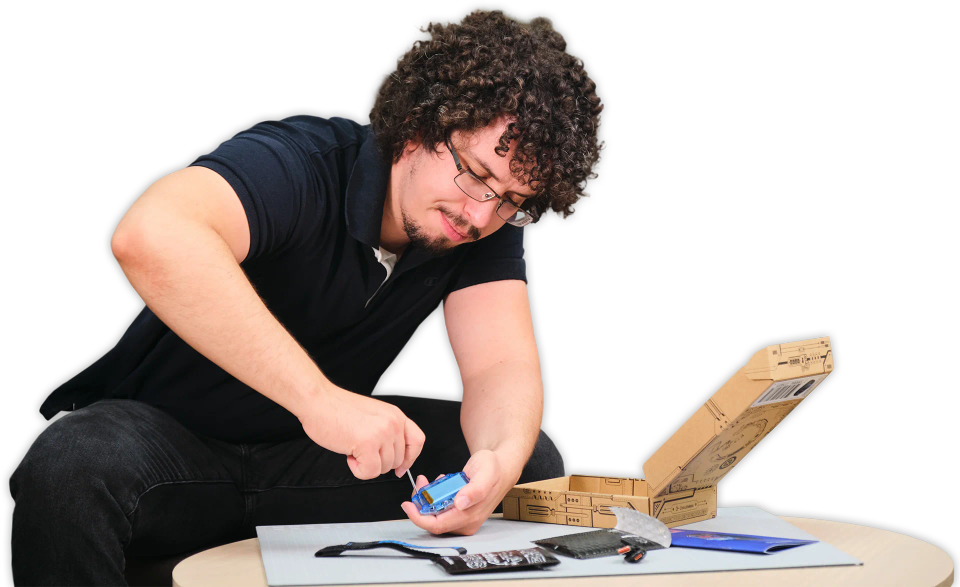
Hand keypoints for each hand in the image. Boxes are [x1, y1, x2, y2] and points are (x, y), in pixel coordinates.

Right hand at [297, 383, 425, 479]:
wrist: (318, 401)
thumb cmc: (338, 409)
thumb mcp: (373, 415)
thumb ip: (387, 432)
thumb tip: (395, 460)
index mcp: (396, 415)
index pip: (417, 441)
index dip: (410, 458)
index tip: (400, 468)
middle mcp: (393, 423)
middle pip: (398, 460)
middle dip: (378, 462)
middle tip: (360, 449)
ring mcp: (382, 433)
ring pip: (384, 468)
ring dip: (366, 465)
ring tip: (352, 448)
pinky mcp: (368, 444)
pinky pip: (370, 472)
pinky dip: (358, 470)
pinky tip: (348, 455)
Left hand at [400, 449, 515, 535]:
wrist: (501, 467)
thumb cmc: (494, 469)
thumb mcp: (486, 473)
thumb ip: (475, 489)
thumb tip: (461, 503)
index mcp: (471, 516)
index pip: (437, 526)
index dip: (419, 518)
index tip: (408, 505)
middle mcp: (466, 521)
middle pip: (433, 521)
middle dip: (421, 504)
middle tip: (421, 484)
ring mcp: (463, 518)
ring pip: (434, 515)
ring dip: (427, 499)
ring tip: (428, 481)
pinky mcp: (460, 512)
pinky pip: (440, 510)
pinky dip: (434, 497)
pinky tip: (439, 484)